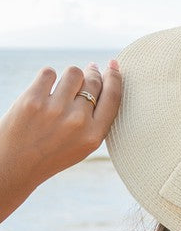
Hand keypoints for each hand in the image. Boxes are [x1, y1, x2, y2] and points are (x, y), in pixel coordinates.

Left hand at [0, 60, 121, 221]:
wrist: (15, 165)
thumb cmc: (51, 153)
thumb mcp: (83, 145)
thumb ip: (96, 119)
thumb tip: (102, 78)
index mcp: (94, 135)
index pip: (112, 96)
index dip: (115, 77)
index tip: (113, 65)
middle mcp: (78, 122)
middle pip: (93, 82)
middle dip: (92, 73)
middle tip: (89, 70)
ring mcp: (55, 109)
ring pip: (73, 73)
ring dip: (70, 76)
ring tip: (62, 87)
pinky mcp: (33, 99)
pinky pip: (49, 72)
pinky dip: (47, 78)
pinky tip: (44, 90)